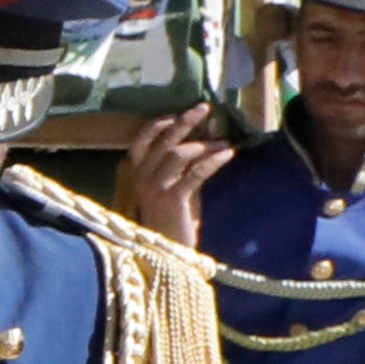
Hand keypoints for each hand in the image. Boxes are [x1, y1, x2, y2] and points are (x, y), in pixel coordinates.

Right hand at [124, 105, 231, 248]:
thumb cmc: (173, 221)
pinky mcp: (172, 199)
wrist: (169, 253)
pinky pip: (196, 171)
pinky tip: (228, 154)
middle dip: (184, 122)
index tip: (177, 114)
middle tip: (204, 110)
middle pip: (162, 142)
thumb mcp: (174, 188)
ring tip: (222, 143)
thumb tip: (202, 141)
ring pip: (178, 153)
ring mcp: (155, 189)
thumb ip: (181, 168)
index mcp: (137, 175)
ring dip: (204, 144)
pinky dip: (214, 160)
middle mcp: (141, 179)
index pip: (140, 141)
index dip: (158, 125)